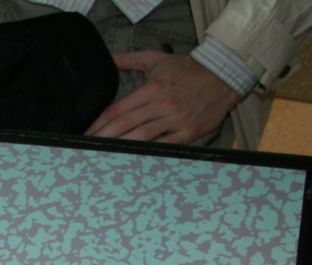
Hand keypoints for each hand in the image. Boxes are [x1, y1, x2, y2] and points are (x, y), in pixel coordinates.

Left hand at [85, 51, 241, 143]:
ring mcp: (176, 120)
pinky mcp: (189, 132)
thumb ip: (129, 59)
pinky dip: (149, 153)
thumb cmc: (188, 69)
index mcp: (152, 88)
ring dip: (121, 148)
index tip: (86, 133)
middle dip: (103, 138)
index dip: (99, 123)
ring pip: (142, 138)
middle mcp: (162, 105)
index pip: (118, 109)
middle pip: (125, 125)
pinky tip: (133, 160)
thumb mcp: (157, 59)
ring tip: (103, 156)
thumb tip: (108, 58)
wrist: (224, 76)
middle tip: (87, 148)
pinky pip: (165, 146)